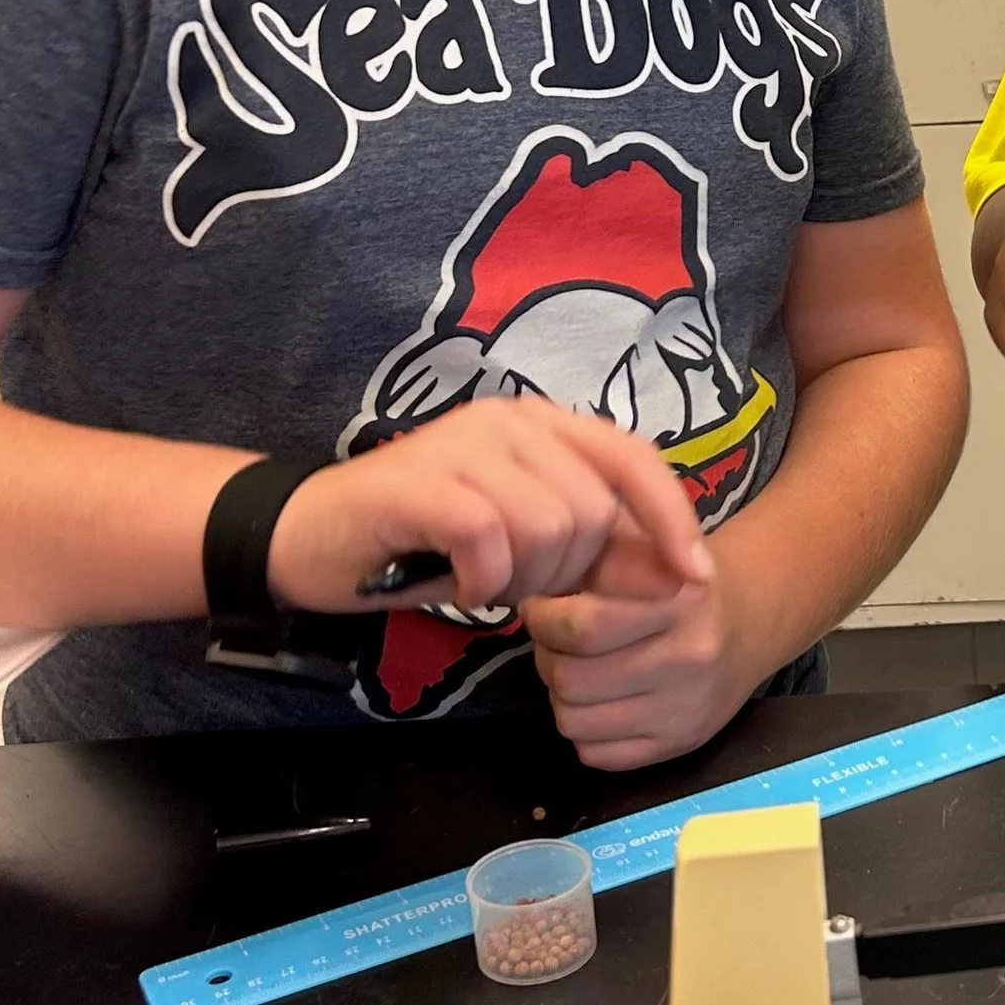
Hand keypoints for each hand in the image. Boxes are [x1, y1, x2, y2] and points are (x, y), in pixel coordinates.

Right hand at [265, 397, 711, 614]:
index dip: (672, 517)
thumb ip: (586, 539)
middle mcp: (510, 420)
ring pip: (550, 527)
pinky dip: (483, 578)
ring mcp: (464, 444)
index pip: (634, 458)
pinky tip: (457, 582)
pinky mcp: (420, 481)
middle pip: (593, 509)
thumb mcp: (520, 536)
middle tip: (517, 584)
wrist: (310, 539)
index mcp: (542, 424)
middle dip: (569, 572)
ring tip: (481, 580)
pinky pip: (490, 537)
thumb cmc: (423, 541)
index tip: (694, 576)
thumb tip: (672, 571)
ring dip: (523, 578)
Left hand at [524, 536, 755, 770]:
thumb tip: (529, 595)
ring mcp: (687, 708)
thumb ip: (593, 560)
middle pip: (571, 680)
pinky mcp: (681, 745)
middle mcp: (691, 657)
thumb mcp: (643, 545)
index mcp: (681, 599)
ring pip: (574, 722)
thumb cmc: (677, 578)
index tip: (540, 607)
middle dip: (548, 657)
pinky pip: (596, 755)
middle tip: (555, 641)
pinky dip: (585, 730)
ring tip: (577, 669)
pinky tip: (601, 700)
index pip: (583, 628)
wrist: (748, 621)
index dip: (544, 619)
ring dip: (562, 696)